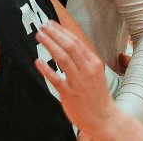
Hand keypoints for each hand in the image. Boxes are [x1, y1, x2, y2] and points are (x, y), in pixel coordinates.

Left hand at [36, 23, 142, 139]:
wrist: (104, 118)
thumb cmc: (97, 95)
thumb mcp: (94, 73)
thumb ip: (82, 60)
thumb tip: (67, 45)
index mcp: (93, 62)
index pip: (76, 42)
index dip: (62, 31)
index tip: (50, 24)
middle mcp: (87, 69)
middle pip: (69, 46)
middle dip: (54, 34)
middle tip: (42, 26)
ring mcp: (79, 82)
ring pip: (63, 58)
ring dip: (50, 45)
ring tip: (39, 36)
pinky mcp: (70, 95)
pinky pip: (57, 80)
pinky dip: (47, 70)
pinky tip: (38, 62)